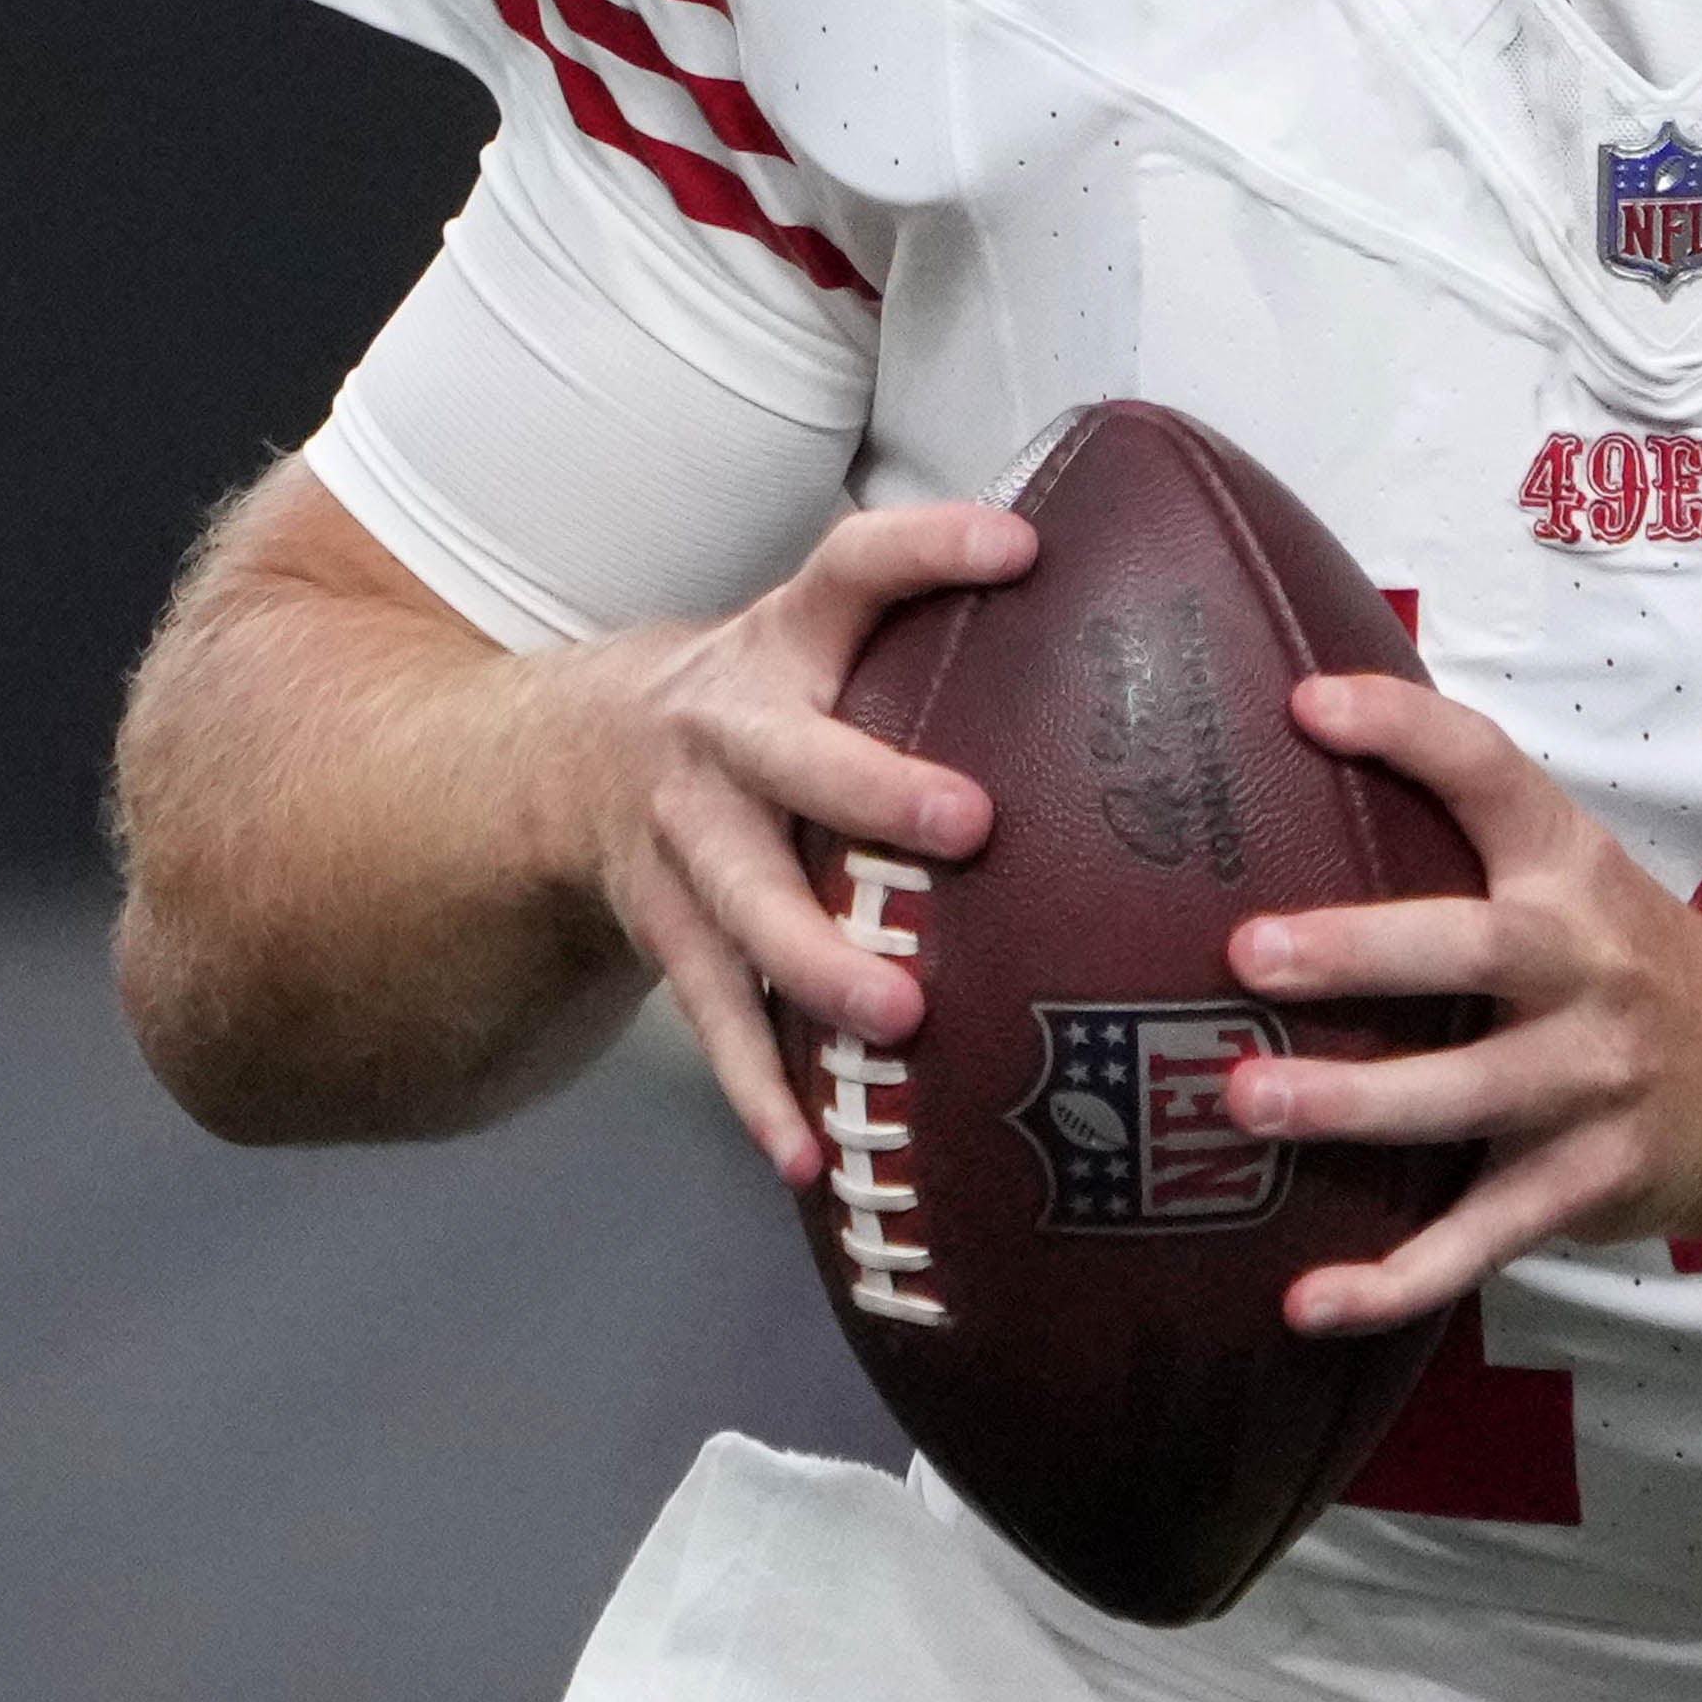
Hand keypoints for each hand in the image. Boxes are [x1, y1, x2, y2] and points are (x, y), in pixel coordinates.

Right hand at [575, 500, 1036, 1182]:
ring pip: (747, 906)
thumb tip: (1126, 604)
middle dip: (874, 792)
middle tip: (969, 824)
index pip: (854, 570)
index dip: (931, 549)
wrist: (575, 760)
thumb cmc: (767, 701)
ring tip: (897, 1014)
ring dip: (818, 963)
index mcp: (787, 644)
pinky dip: (760, 1092)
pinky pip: (714, 1019)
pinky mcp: (669, 934)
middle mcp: (725, 735)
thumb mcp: (824, 636)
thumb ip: (936, 623)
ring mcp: (686, 841)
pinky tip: (809, 1155)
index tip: (1019, 547)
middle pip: (792, 760)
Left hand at [1211, 669, 1701, 1332]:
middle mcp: (1588, 970)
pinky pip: (1480, 1238)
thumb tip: (1290, 747)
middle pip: (1478, 952)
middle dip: (1363, 952)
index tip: (1309, 705)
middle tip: (1250, 954)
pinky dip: (1396, 1280)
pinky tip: (1308, 1303)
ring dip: (1357, 1104)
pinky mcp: (1582, 1186)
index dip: (1405, 732)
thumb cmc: (1621, 964)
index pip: (1491, 775)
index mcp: (1571, 870)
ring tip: (1247, 1102)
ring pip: (1469, 1099)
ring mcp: (1591, 1085)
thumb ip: (1459, 831)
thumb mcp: (1570, 874)